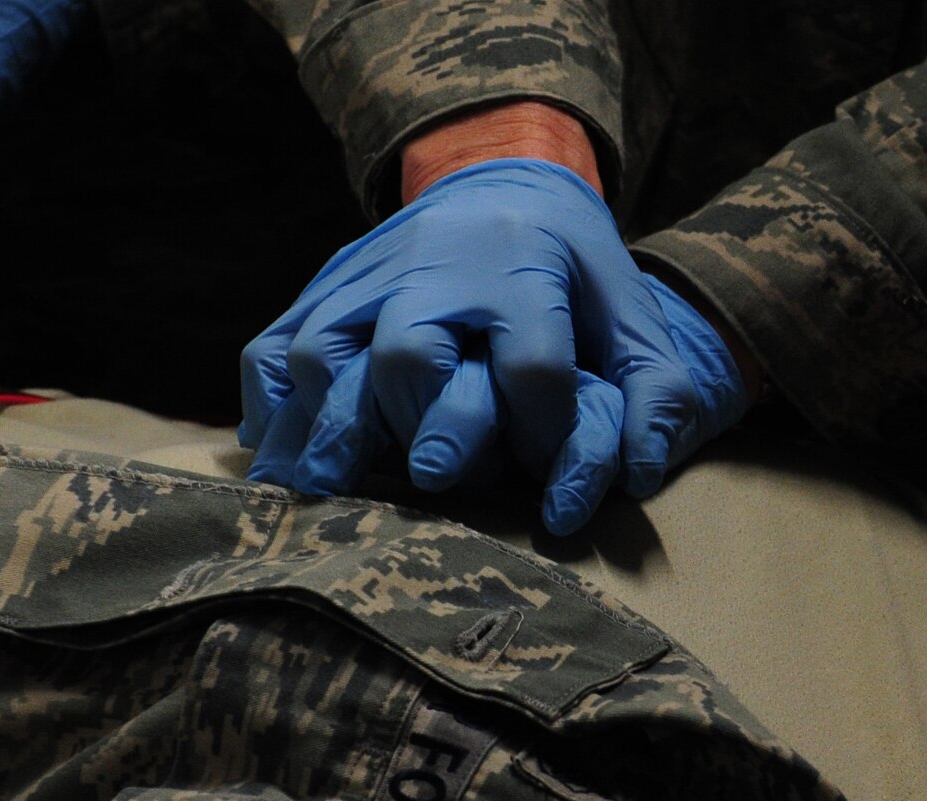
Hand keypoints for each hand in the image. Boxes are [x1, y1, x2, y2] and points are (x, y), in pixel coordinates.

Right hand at [238, 157, 747, 534]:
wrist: (502, 180)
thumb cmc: (573, 271)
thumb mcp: (632, 313)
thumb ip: (657, 389)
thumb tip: (642, 473)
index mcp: (525, 265)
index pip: (532, 365)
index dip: (543, 430)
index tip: (546, 462)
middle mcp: (436, 264)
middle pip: (410, 354)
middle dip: (426, 424)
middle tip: (440, 476)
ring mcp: (367, 274)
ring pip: (324, 351)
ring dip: (329, 429)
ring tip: (331, 494)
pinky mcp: (324, 288)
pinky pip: (272, 347)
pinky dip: (269, 407)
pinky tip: (281, 459)